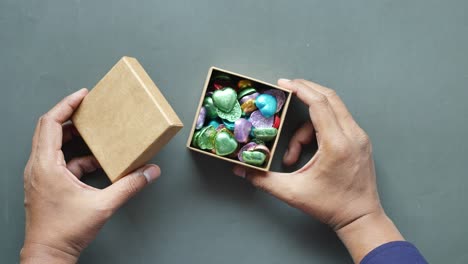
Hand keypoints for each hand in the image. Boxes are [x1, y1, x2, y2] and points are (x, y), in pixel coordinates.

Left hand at [21, 89, 160, 263]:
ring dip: (73, 137)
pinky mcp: (44, 184)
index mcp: (46, 165)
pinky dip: (76, 157)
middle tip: (88, 107)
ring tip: (93, 132)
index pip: (51, 123)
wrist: (47, 254)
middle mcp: (38, 167)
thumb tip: (149, 172)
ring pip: (52, 144)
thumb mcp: (103, 205)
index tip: (83, 95)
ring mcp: (39, 176)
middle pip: (49, 129)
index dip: (67, 105)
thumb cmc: (65, 231)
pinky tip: (95, 163)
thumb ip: (130, 186)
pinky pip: (58, 161)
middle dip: (70, 115)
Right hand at [233, 79, 402, 262]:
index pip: (319, 104)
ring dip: (309, 122)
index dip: (300, 90)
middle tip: (286, 88)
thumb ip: (263, 179)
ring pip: (333, 110)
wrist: (360, 218)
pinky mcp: (361, 141)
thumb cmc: (330, 206)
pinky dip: (320, 127)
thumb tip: (240, 170)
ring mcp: (360, 137)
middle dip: (306, 90)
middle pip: (329, 97)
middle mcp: (352, 135)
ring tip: (294, 152)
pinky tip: (309, 148)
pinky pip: (338, 120)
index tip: (283, 83)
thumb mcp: (292, 192)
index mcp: (336, 144)